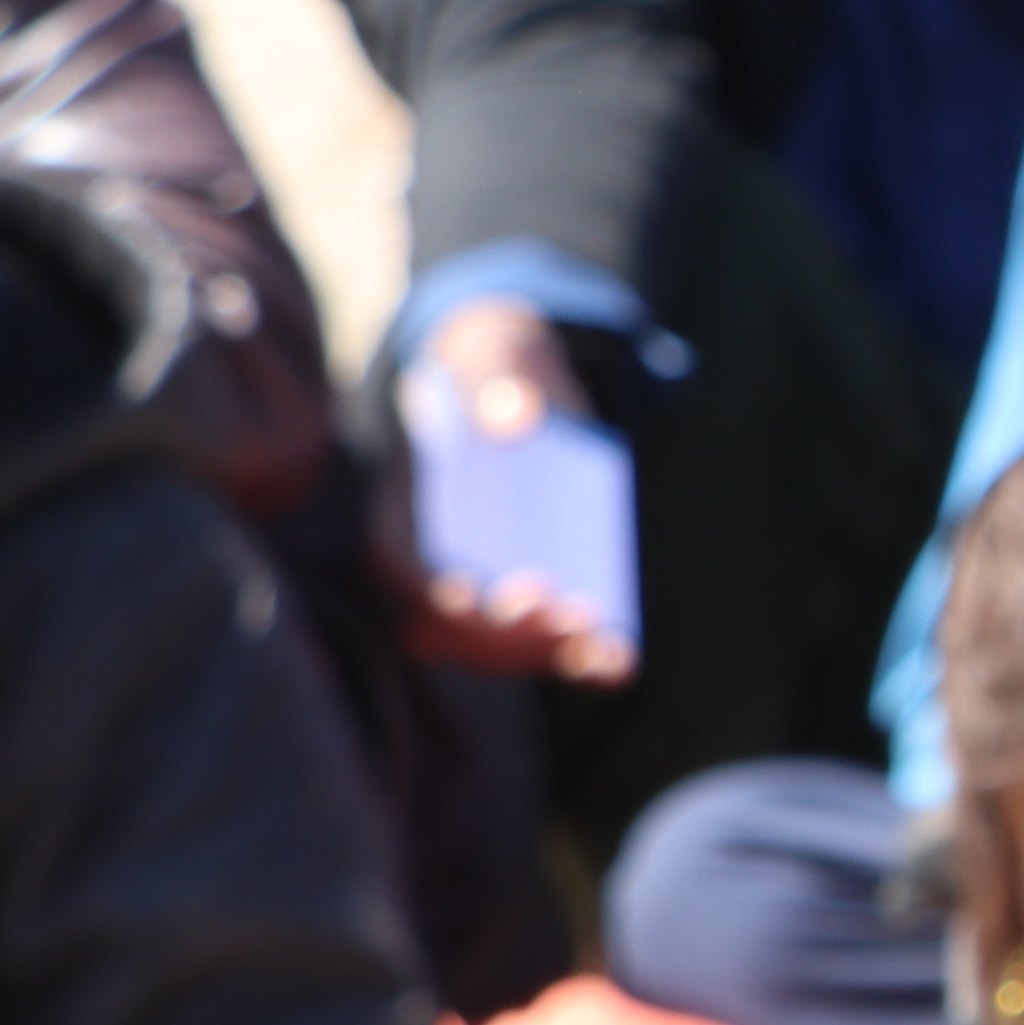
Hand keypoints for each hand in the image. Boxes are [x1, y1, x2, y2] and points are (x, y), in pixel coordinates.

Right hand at [396, 297, 635, 687]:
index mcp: (403, 511)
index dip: (432, 589)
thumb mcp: (493, 359)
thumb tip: (516, 419)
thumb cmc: (493, 373)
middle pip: (456, 622)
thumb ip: (495, 382)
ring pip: (504, 646)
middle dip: (504, 627)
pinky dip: (584, 660)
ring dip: (546, 651)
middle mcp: (438, 563)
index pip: (402, 566)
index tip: (468, 595)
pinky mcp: (537, 596)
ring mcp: (487, 589)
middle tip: (558, 609)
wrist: (526, 390)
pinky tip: (621, 664)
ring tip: (598, 639)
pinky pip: (553, 643)